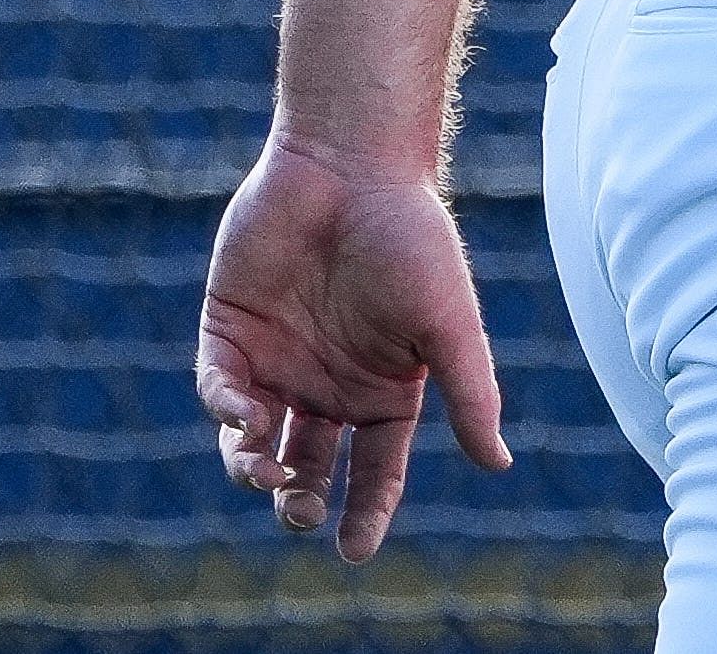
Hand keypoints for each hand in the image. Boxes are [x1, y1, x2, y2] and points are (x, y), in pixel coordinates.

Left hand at [196, 135, 511, 560]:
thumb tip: (498, 463)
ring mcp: (277, 358)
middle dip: (299, 500)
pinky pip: (217, 388)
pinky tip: (245, 414)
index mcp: (384, 387)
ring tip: (266, 474)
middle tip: (297, 512)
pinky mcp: (229, 330)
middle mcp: (328, 382)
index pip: (375, 468)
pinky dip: (226, 409)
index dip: (365, 512)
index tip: (353, 551)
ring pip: (254, 440)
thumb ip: (469, 392)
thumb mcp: (449, 323)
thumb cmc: (412, 240)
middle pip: (309, 465)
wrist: (350, 166)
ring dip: (254, 467)